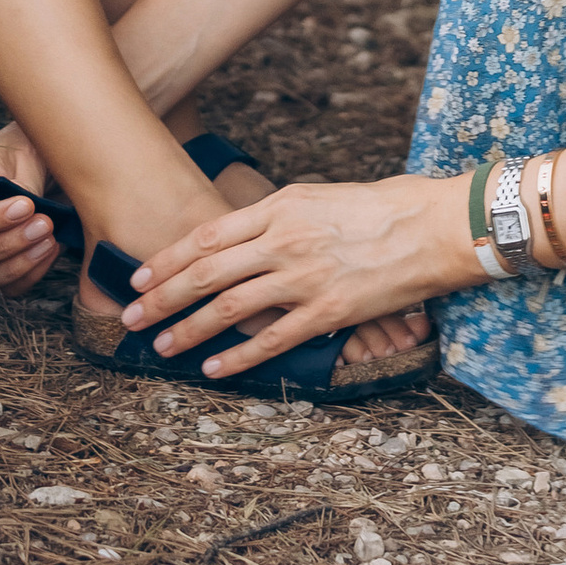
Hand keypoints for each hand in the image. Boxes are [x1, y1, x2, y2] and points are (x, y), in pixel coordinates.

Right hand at [0, 123, 60, 295]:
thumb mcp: (27, 153)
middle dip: (5, 245)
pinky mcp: (7, 266)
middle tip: (43, 223)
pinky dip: (33, 274)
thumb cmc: (34, 150)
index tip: (27, 206)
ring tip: (50, 240)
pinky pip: (11, 288)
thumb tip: (28, 213)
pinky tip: (54, 248)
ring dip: (18, 265)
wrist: (52, 162)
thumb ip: (22, 183)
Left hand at [119, 173, 477, 379]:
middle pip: (207, 272)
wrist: (435, 225)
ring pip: (230, 307)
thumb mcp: (321, 196)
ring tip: (160, 345)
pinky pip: (272, 339)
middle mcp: (284, 240)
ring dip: (189, 329)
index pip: (208, 235)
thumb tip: (248, 234)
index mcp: (280, 206)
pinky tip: (213, 368)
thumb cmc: (382, 206)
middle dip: (163, 295)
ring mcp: (303, 277)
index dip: (169, 257)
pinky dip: (237, 356)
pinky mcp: (327, 311)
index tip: (140, 272)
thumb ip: (281, 215)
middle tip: (131, 315)